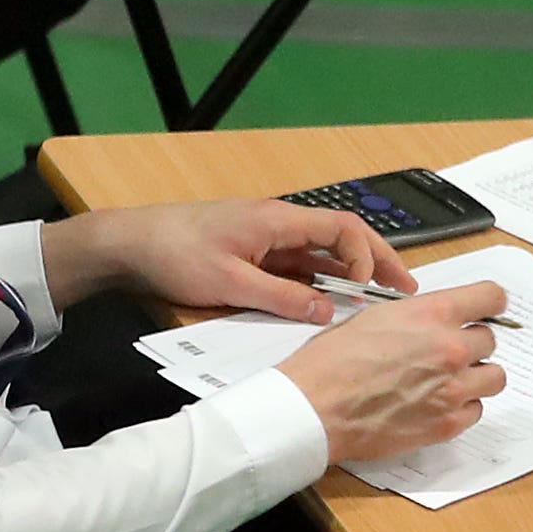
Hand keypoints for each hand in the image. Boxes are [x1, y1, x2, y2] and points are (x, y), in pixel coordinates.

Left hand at [47, 196, 415, 322]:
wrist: (128, 244)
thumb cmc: (174, 254)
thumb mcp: (230, 283)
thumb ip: (281, 298)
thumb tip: (328, 311)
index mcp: (277, 220)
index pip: (343, 228)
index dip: (368, 255)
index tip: (375, 289)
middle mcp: (276, 224)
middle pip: (338, 238)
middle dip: (373, 262)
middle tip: (404, 290)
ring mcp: (263, 239)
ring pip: (317, 255)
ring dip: (346, 276)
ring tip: (374, 304)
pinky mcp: (249, 254)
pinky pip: (293, 267)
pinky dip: (315, 284)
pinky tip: (326, 306)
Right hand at [277, 282, 509, 459]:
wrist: (315, 408)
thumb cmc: (330, 363)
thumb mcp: (371, 318)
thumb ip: (414, 318)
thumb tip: (433, 323)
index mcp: (430, 314)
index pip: (491, 297)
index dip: (489, 303)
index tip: (486, 309)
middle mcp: (450, 348)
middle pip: (490, 340)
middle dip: (469, 343)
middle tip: (444, 352)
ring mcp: (454, 388)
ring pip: (494, 376)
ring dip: (474, 376)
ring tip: (446, 380)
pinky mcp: (449, 423)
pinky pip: (477, 410)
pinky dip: (462, 406)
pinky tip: (435, 404)